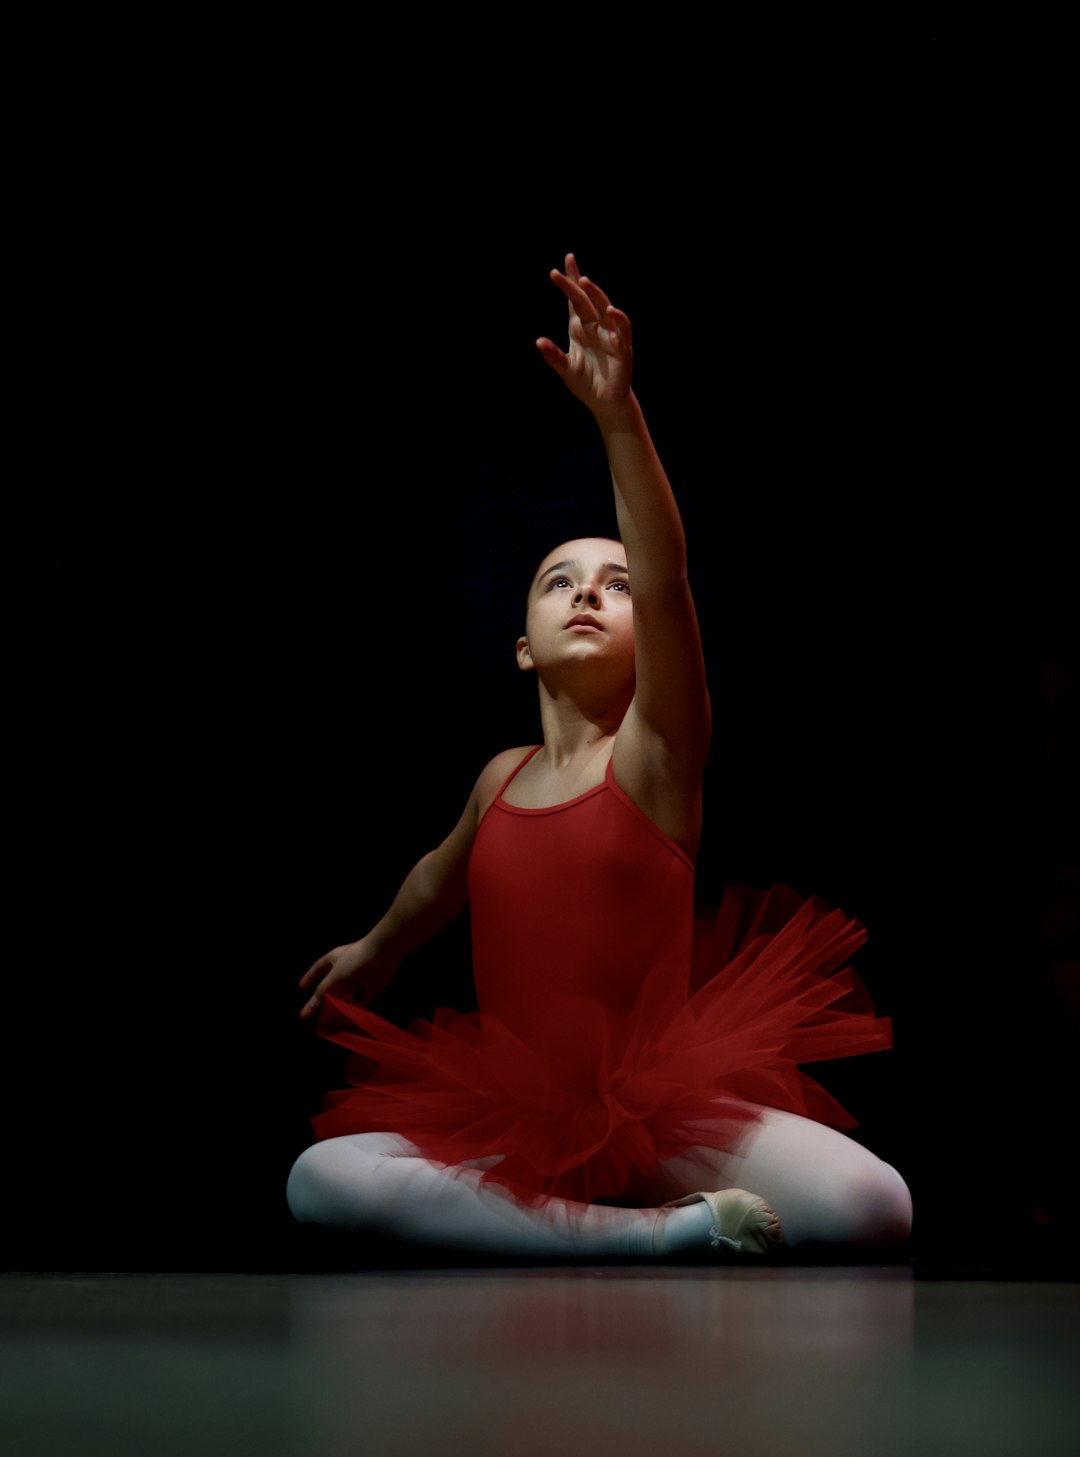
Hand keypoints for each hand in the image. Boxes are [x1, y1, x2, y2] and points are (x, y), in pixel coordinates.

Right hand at [298, 938, 396, 1019]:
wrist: (383, 954)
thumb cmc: (354, 961)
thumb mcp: (333, 978)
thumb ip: (321, 996)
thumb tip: (305, 1012)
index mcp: (334, 959)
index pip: (318, 968)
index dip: (310, 977)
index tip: (302, 987)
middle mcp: (346, 968)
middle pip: (333, 985)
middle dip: (325, 999)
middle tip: (316, 1014)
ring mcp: (360, 977)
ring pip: (348, 994)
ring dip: (342, 1006)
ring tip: (333, 1022)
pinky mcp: (372, 985)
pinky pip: (363, 1000)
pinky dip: (358, 1009)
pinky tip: (352, 1020)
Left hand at [536, 253, 632, 415]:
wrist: (604, 402)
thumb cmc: (585, 384)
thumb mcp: (565, 370)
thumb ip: (553, 356)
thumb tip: (539, 341)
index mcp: (579, 329)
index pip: (574, 301)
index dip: (570, 281)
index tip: (562, 264)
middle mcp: (595, 327)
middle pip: (586, 299)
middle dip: (576, 283)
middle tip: (565, 266)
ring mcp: (610, 334)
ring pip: (604, 307)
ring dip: (596, 294)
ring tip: (584, 281)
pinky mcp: (623, 346)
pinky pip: (622, 328)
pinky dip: (618, 318)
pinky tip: (609, 310)